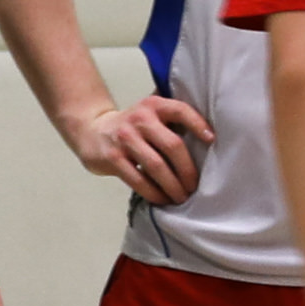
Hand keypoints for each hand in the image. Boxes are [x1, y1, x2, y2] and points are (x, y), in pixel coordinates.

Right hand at [69, 91, 212, 202]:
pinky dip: (154, 193)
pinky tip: (162, 199)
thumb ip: (172, 120)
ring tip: (182, 197)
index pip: (181, 110)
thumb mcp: (150, 114)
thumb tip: (208, 141)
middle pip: (172, 145)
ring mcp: (125, 138)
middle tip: (195, 186)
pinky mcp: (113, 158)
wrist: (92, 131)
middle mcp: (140, 119)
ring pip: (157, 166)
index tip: (212, 140)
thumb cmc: (132, 126)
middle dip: (188, 170)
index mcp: (154, 105)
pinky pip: (139, 180)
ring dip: (173, 186)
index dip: (198, 124)